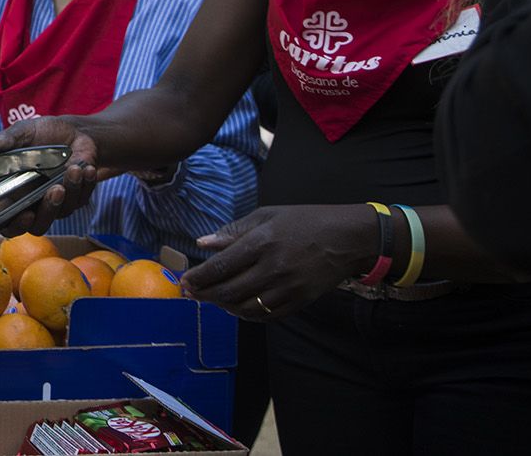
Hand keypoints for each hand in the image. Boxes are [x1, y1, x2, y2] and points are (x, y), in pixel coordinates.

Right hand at [0, 116, 103, 235]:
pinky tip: (86, 168)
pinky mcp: (78, 198)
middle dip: (47, 210)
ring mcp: (56, 203)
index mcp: (13, 191)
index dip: (14, 225)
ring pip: (62, 211)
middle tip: (55, 189)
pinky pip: (82, 198)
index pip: (8, 221)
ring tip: (74, 169)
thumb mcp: (24, 131)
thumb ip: (6, 140)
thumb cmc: (44, 133)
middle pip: (37, 226)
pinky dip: (86, 184)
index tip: (24, 215)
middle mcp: (33, 202)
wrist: (75, 131)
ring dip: (70, 190)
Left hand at [182, 204, 376, 319]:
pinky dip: (246, 314)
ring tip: (212, 298)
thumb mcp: (266, 216)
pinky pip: (265, 315)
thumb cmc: (303, 221)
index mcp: (262, 242)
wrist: (347, 239)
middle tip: (190, 294)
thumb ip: (233, 231)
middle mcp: (274, 268)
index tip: (184, 282)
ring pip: (245, 307)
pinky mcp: (300, 302)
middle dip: (204, 294)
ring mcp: (288, 288)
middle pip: (228, 291)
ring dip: (222, 306)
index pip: (221, 266)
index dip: (198, 277)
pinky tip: (236, 306)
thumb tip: (203, 243)